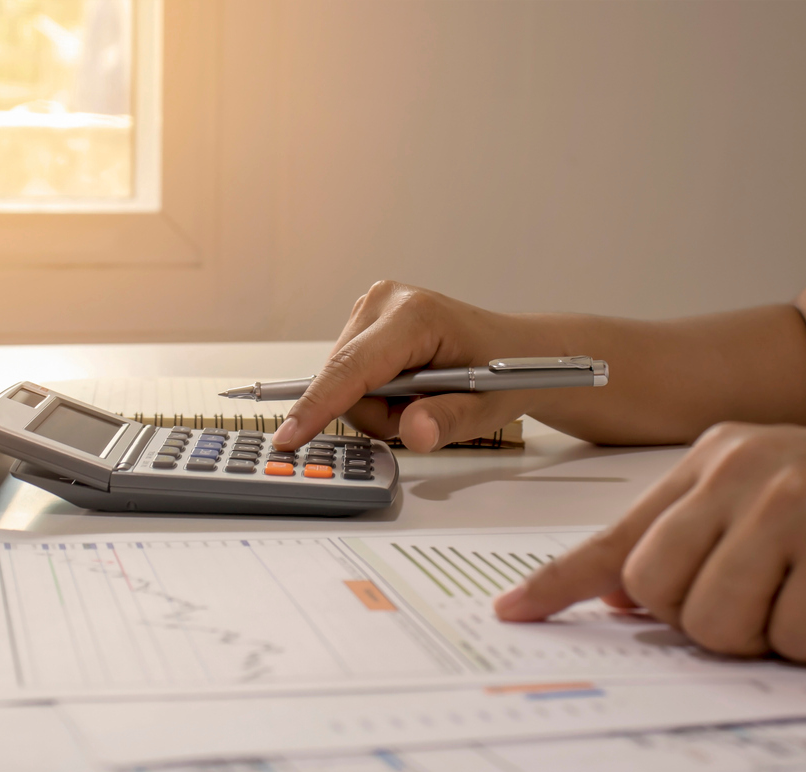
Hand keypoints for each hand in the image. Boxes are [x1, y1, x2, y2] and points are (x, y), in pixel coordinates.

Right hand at [273, 281, 557, 450]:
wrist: (515, 352)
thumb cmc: (504, 373)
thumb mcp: (487, 408)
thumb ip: (448, 420)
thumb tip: (414, 431)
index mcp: (414, 315)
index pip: (352, 369)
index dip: (319, 406)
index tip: (290, 436)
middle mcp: (383, 302)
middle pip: (344, 382)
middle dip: (379, 412)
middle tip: (426, 410)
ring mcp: (370, 309)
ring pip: (343, 383)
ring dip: (379, 405)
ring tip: (422, 397)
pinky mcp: (363, 323)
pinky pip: (348, 376)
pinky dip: (376, 393)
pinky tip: (407, 386)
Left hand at [494, 423, 805, 663]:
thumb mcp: (769, 505)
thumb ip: (693, 540)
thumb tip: (620, 596)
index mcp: (715, 458)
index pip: (617, 533)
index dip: (560, 580)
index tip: (514, 610)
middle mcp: (743, 470)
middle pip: (652, 589)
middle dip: (700, 620)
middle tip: (762, 602)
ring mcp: (791, 502)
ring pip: (712, 620)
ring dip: (767, 634)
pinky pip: (792, 637)